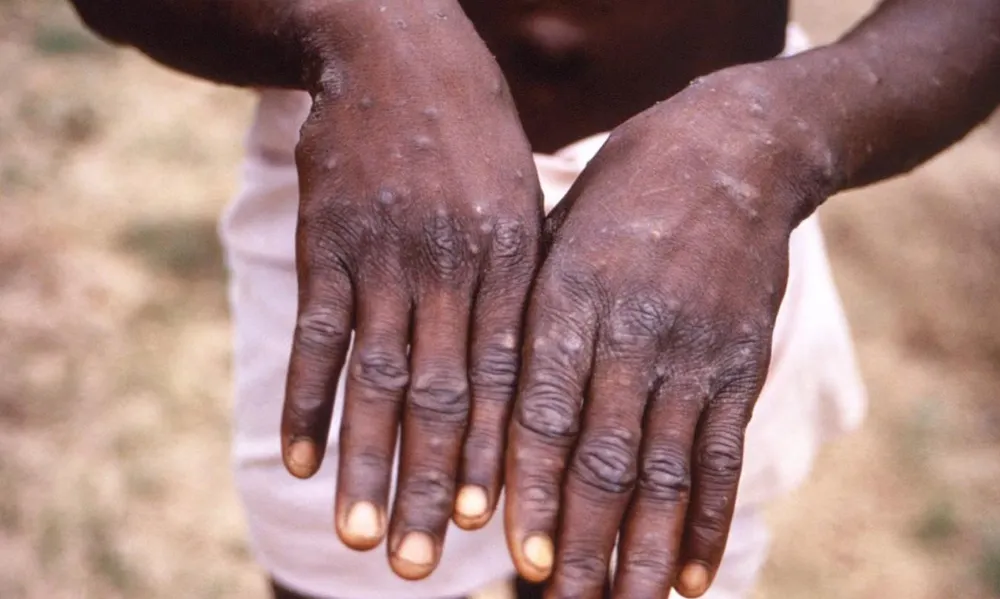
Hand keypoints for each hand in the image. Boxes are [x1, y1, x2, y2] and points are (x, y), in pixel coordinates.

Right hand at [280, 5, 542, 580]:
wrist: (399, 51)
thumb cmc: (474, 137)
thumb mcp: (523, 200)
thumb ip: (523, 284)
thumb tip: (532, 378)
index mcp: (511, 262)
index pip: (508, 380)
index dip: (500, 458)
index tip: (495, 529)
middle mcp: (451, 268)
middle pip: (444, 397)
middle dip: (434, 486)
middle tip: (425, 567)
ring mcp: (384, 257)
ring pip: (376, 380)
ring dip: (367, 464)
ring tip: (361, 538)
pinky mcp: (327, 245)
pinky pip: (315, 336)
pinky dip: (305, 401)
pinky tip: (297, 462)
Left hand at [504, 66, 832, 597]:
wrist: (730, 152)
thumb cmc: (617, 198)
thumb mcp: (553, 236)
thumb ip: (523, 319)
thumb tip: (478, 413)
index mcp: (569, 298)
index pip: (543, 413)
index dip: (531, 490)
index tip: (515, 559)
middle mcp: (632, 332)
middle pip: (604, 459)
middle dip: (581, 544)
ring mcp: (694, 352)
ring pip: (666, 472)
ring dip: (642, 552)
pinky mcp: (740, 364)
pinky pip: (724, 456)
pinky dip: (710, 522)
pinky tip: (692, 578)